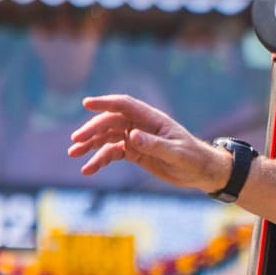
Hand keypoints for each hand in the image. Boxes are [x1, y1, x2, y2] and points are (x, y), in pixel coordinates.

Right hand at [68, 94, 229, 192]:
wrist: (201, 172)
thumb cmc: (193, 158)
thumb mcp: (176, 153)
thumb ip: (155, 145)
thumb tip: (131, 136)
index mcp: (152, 119)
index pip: (124, 105)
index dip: (105, 102)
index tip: (86, 103)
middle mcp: (140, 125)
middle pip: (110, 122)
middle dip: (92, 130)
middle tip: (76, 142)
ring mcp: (135, 138)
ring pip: (107, 137)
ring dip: (90, 144)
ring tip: (74, 154)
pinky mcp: (134, 152)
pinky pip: (112, 153)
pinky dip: (99, 160)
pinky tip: (88, 170)